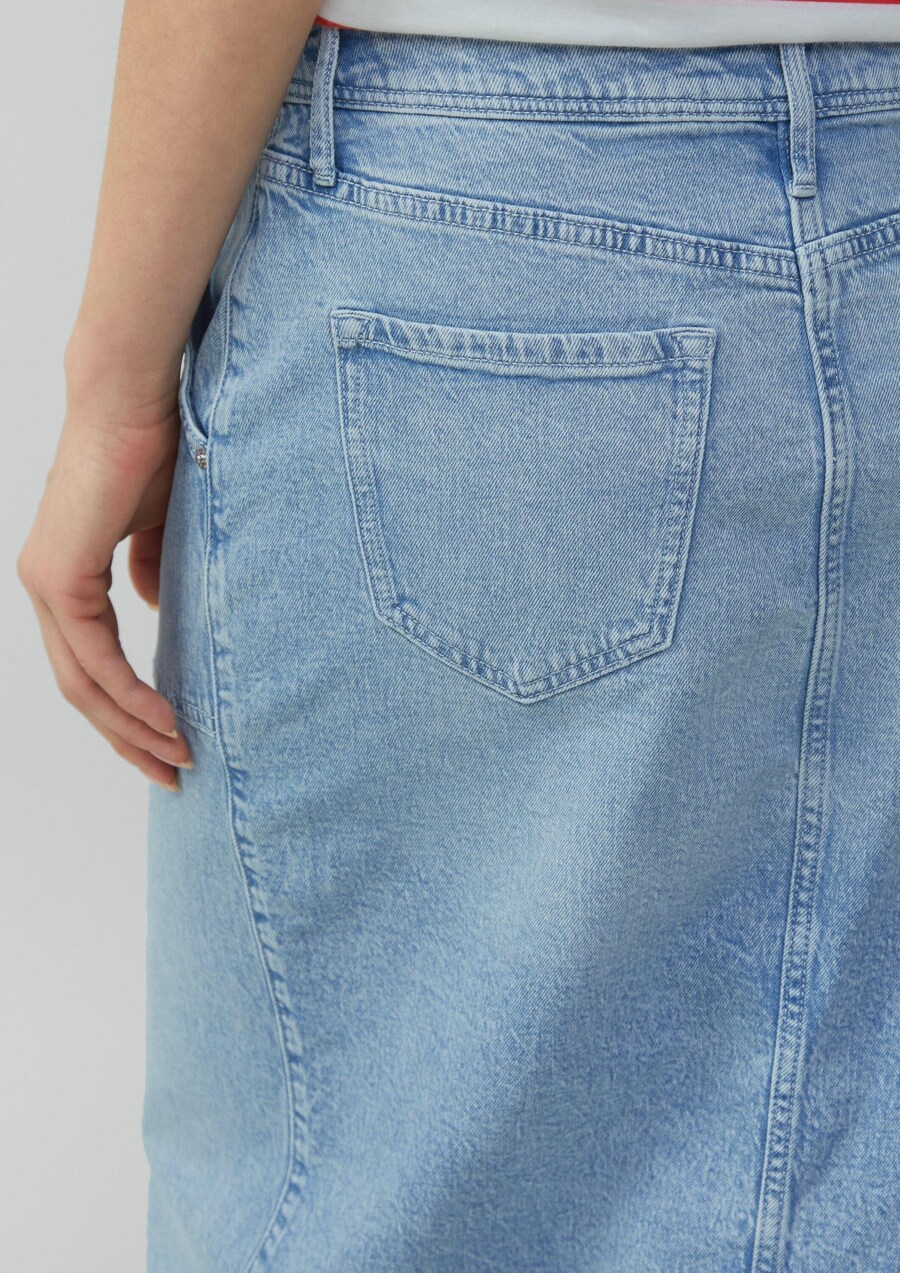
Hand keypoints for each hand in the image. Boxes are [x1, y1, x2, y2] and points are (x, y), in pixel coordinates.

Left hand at [17, 348, 193, 788]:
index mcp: (66, 580)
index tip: (171, 742)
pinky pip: (94, 656)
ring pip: (82, 684)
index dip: (128, 713)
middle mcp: (46, 589)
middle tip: (173, 773)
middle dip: (127, 740)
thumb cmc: (152, 453)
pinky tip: (164, 718)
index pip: (90, 667)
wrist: (134, 401)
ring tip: (178, 757)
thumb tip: (158, 611)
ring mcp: (46, 585)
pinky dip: (129, 694)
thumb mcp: (159, 531)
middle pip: (80, 691)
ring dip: (131, 728)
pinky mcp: (58, 577)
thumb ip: (152, 573)